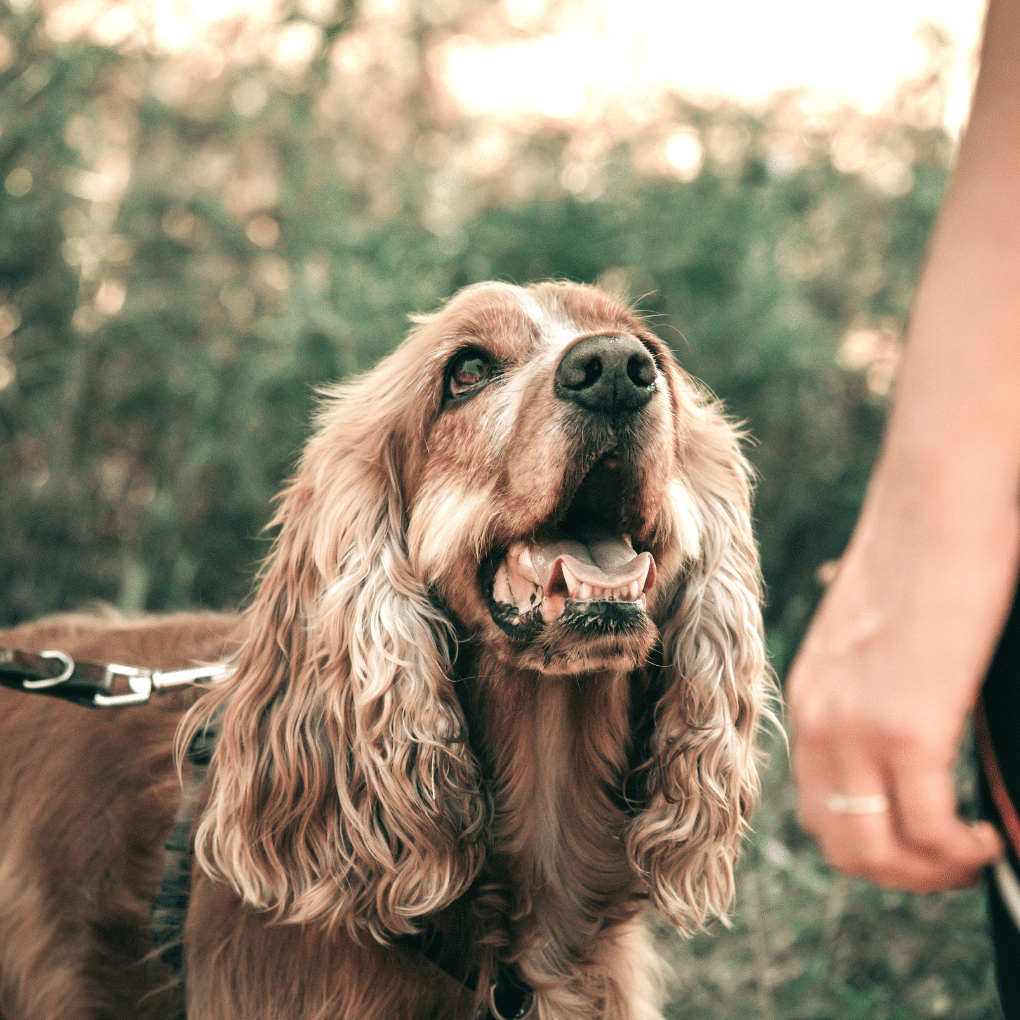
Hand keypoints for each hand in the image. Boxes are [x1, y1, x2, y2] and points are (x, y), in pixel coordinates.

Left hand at [787, 488, 1015, 891]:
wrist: (937, 501)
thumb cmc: (921, 560)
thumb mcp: (878, 642)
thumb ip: (880, 700)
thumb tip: (916, 757)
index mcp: (810, 698)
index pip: (817, 808)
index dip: (871, 847)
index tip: (919, 847)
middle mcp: (817, 717)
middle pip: (839, 845)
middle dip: (900, 875)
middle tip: (952, 864)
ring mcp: (854, 723)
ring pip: (876, 852)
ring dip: (929, 873)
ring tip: (972, 853)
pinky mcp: (905, 722)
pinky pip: (926, 827)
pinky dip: (959, 850)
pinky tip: (989, 834)